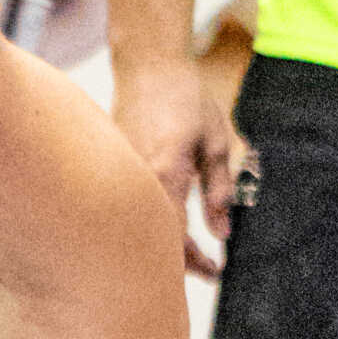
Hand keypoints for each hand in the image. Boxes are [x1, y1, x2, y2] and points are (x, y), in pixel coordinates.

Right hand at [115, 54, 249, 281]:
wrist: (147, 66)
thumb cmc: (184, 99)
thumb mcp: (216, 143)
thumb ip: (219, 190)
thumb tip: (222, 233)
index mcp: (166, 176)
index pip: (177, 238)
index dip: (196, 262)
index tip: (216, 272)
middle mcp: (138, 181)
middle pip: (155, 239)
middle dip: (180, 262)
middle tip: (207, 270)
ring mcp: (121, 176)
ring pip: (141, 224)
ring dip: (165, 242)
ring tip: (190, 251)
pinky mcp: (114, 168)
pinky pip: (131, 205)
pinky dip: (150, 220)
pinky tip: (166, 222)